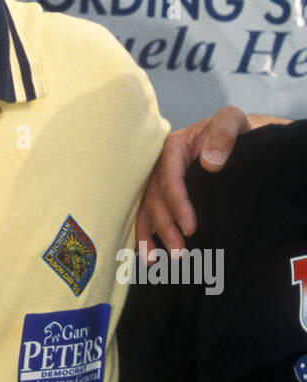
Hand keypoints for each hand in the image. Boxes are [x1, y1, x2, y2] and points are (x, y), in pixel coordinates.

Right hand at [137, 107, 288, 251]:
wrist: (234, 137)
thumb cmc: (232, 129)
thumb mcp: (231, 120)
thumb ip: (223, 135)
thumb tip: (210, 164)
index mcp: (172, 147)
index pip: (170, 178)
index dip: (177, 204)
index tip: (191, 227)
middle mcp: (160, 166)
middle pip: (155, 198)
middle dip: (164, 227)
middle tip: (180, 252)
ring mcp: (159, 181)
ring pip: (147, 210)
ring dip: (148, 236)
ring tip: (152, 261)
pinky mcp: (164, 194)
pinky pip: (151, 215)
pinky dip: (147, 235)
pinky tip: (148, 254)